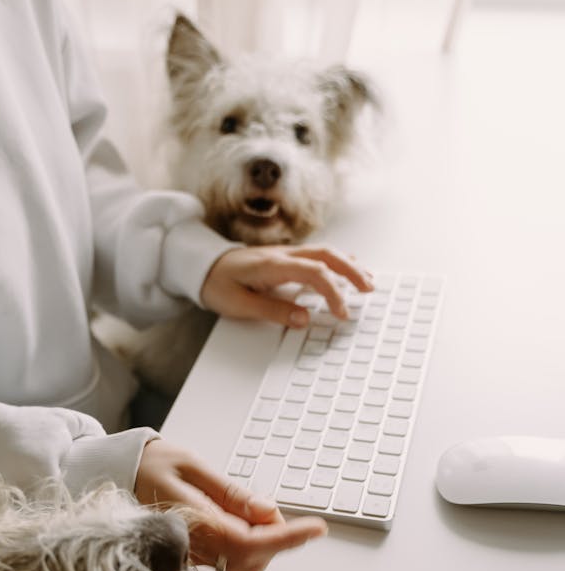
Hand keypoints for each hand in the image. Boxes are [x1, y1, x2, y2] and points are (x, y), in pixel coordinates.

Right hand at [134, 438, 325, 570]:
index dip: (287, 538)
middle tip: (270, 506)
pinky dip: (247, 542)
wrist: (117, 474)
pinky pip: (230, 558)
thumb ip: (231, 494)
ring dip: (262, 541)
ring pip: (244, 562)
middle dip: (275, 537)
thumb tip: (268, 512)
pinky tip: (239, 518)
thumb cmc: (153, 464)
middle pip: (253, 558)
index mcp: (193, 521)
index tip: (316, 527)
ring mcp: (193, 555)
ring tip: (251, 509)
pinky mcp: (193, 555)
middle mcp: (194, 546)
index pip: (251, 541)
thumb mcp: (193, 466)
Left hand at [200, 245, 372, 327]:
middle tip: (369, 289)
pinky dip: (336, 261)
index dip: (333, 292)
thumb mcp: (239, 304)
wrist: (201, 265)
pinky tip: (347, 267)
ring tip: (367, 280)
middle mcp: (283, 254)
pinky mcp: (284, 257)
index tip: (342, 313)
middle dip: (352, 271)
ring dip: (348, 264)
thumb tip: (304, 318)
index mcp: (273, 265)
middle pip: (327, 255)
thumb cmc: (217, 283)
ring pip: (325, 252)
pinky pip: (316, 254)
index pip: (315, 273)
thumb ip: (273, 310)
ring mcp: (285, 253)